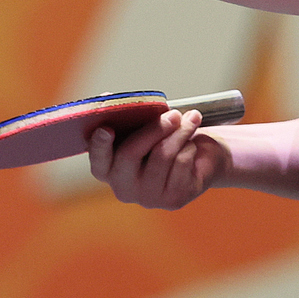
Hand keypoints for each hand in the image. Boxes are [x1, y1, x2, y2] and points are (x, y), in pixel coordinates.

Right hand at [90, 109, 230, 209]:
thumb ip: (124, 116)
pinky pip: (181, 163)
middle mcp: (123, 189)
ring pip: (161, 155)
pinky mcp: (173, 200)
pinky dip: (190, 147)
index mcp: (108, 170)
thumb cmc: (164, 138)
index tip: (106, 129)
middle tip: (173, 114)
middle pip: (130, 154)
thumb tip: (107, 97)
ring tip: (190, 119)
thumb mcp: (144, 126)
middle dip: (154, 129)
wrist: (200, 158)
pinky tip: (191, 146)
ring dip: (180, 132)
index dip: (99, 146)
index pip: (98, 161)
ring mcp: (147, 198)